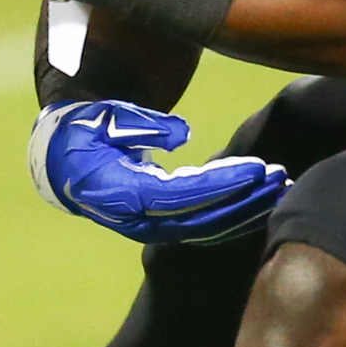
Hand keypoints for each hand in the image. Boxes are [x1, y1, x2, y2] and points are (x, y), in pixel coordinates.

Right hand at [29, 99, 290, 243]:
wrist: (63, 163)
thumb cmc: (85, 131)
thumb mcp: (104, 118)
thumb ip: (142, 125)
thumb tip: (182, 135)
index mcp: (121, 193)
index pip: (181, 195)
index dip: (222, 185)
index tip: (256, 169)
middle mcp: (138, 220)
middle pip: (202, 218)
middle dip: (245, 199)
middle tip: (281, 177)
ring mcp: (151, 228)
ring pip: (207, 228)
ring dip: (248, 210)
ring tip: (282, 187)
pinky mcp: (163, 227)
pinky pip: (205, 227)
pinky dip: (237, 216)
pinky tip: (264, 201)